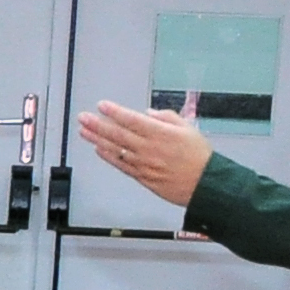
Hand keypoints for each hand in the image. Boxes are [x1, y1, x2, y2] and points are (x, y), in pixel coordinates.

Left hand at [76, 100, 211, 207]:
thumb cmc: (199, 157)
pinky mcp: (141, 176)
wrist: (205, 184)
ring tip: (84, 131)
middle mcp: (148, 148)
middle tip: (83, 117)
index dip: (114, 112)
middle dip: (98, 124)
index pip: (131, 119)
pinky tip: (98, 149)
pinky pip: (120, 165)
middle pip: (117, 134)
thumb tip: (149, 113)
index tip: (102, 105)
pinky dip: (108, 157)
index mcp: (160, 133)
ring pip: (115, 149)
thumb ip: (166, 117)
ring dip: (97, 139)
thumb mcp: (188, 128)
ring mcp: (143, 163)